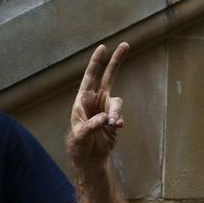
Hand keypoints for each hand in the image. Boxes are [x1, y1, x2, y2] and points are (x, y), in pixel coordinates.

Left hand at [67, 42, 128, 165]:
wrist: (89, 158)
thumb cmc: (78, 146)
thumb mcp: (79, 137)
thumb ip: (90, 127)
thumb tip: (105, 118)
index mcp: (82, 101)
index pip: (90, 78)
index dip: (96, 63)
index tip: (102, 48)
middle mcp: (95, 101)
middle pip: (108, 77)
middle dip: (116, 61)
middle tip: (125, 44)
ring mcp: (106, 109)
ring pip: (117, 102)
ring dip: (116, 112)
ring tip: (112, 124)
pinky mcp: (114, 118)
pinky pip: (120, 115)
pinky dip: (118, 120)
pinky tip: (115, 128)